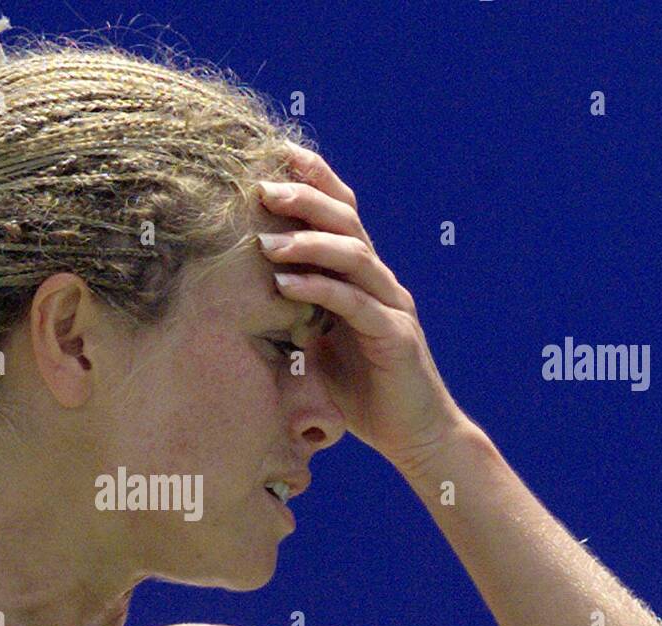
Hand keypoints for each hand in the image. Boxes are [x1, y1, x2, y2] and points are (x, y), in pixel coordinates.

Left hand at [257, 142, 467, 470]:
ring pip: (353, 256)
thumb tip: (246, 296)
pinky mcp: (394, 337)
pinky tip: (285, 284)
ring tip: (266, 242)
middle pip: (347, 222)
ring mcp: (392, 306)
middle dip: (306, 199)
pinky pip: (354, 304)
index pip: (343, 215)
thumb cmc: (363, 391)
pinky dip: (318, 289)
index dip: (316, 181)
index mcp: (365, 278)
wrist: (414, 435)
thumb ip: (297, 314)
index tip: (277, 155)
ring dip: (307, 243)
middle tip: (264, 186)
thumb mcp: (320, 345)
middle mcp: (382, 282)